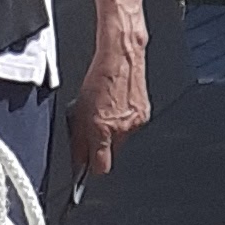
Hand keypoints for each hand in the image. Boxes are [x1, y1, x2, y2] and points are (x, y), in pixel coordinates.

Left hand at [68, 36, 149, 177]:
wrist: (122, 56)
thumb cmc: (99, 76)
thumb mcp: (78, 109)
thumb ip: (79, 139)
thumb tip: (79, 160)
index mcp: (102, 128)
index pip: (100, 167)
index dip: (92, 167)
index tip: (87, 163)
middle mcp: (121, 129)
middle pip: (112, 154)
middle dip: (103, 145)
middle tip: (97, 127)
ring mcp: (136, 123)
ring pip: (123, 140)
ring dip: (115, 132)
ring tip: (109, 110)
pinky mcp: (145, 115)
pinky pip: (132, 127)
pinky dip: (125, 120)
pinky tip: (120, 104)